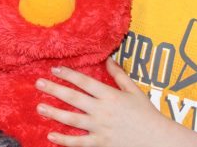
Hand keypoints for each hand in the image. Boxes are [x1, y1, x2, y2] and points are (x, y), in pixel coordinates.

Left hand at [35, 59, 196, 146]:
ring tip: (40, 106)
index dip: (68, 74)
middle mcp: (102, 110)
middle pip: (73, 98)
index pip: (85, 82)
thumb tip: (108, 58)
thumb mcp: (134, 90)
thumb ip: (119, 75)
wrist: (157, 139)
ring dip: (54, 112)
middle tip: (39, 83)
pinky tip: (51, 134)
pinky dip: (64, 139)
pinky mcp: (100, 143)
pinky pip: (78, 142)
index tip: (55, 69)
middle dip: (54, 89)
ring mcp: (100, 128)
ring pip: (72, 119)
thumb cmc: (146, 114)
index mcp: (110, 95)